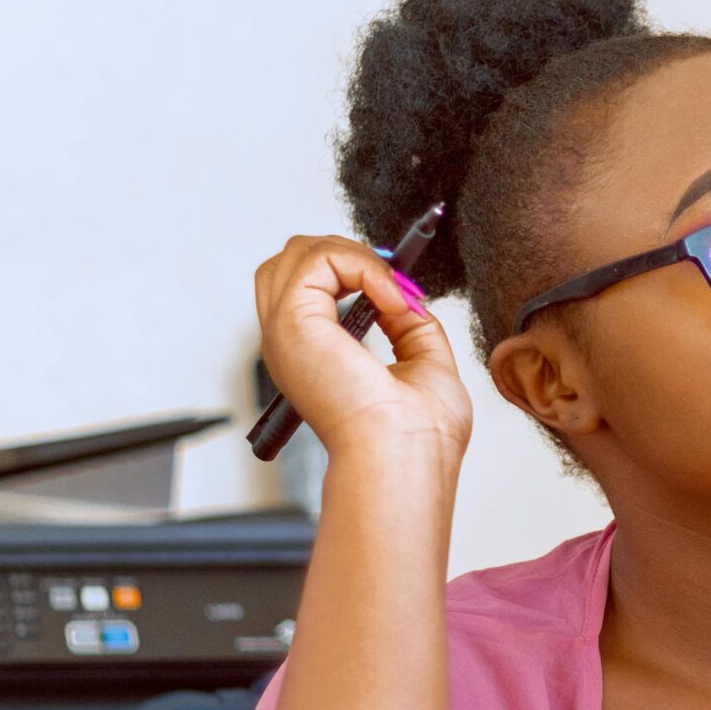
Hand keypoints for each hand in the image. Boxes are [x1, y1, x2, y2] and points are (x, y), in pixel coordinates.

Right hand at [252, 235, 471, 465]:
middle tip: (393, 285)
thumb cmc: (419, 437)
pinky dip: (362, 264)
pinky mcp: (292, 322)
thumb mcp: (425, 365)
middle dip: (348, 254)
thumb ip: (411, 326)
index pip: (310, 289)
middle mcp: (292, 344)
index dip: (354, 273)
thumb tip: (404, 295)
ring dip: (354, 254)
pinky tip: (390, 298)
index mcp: (314, 357)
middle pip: (292, 262)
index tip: (399, 291)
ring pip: (299, 252)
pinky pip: (318, 259)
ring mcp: (285, 332)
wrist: (405, 457)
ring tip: (391, 290)